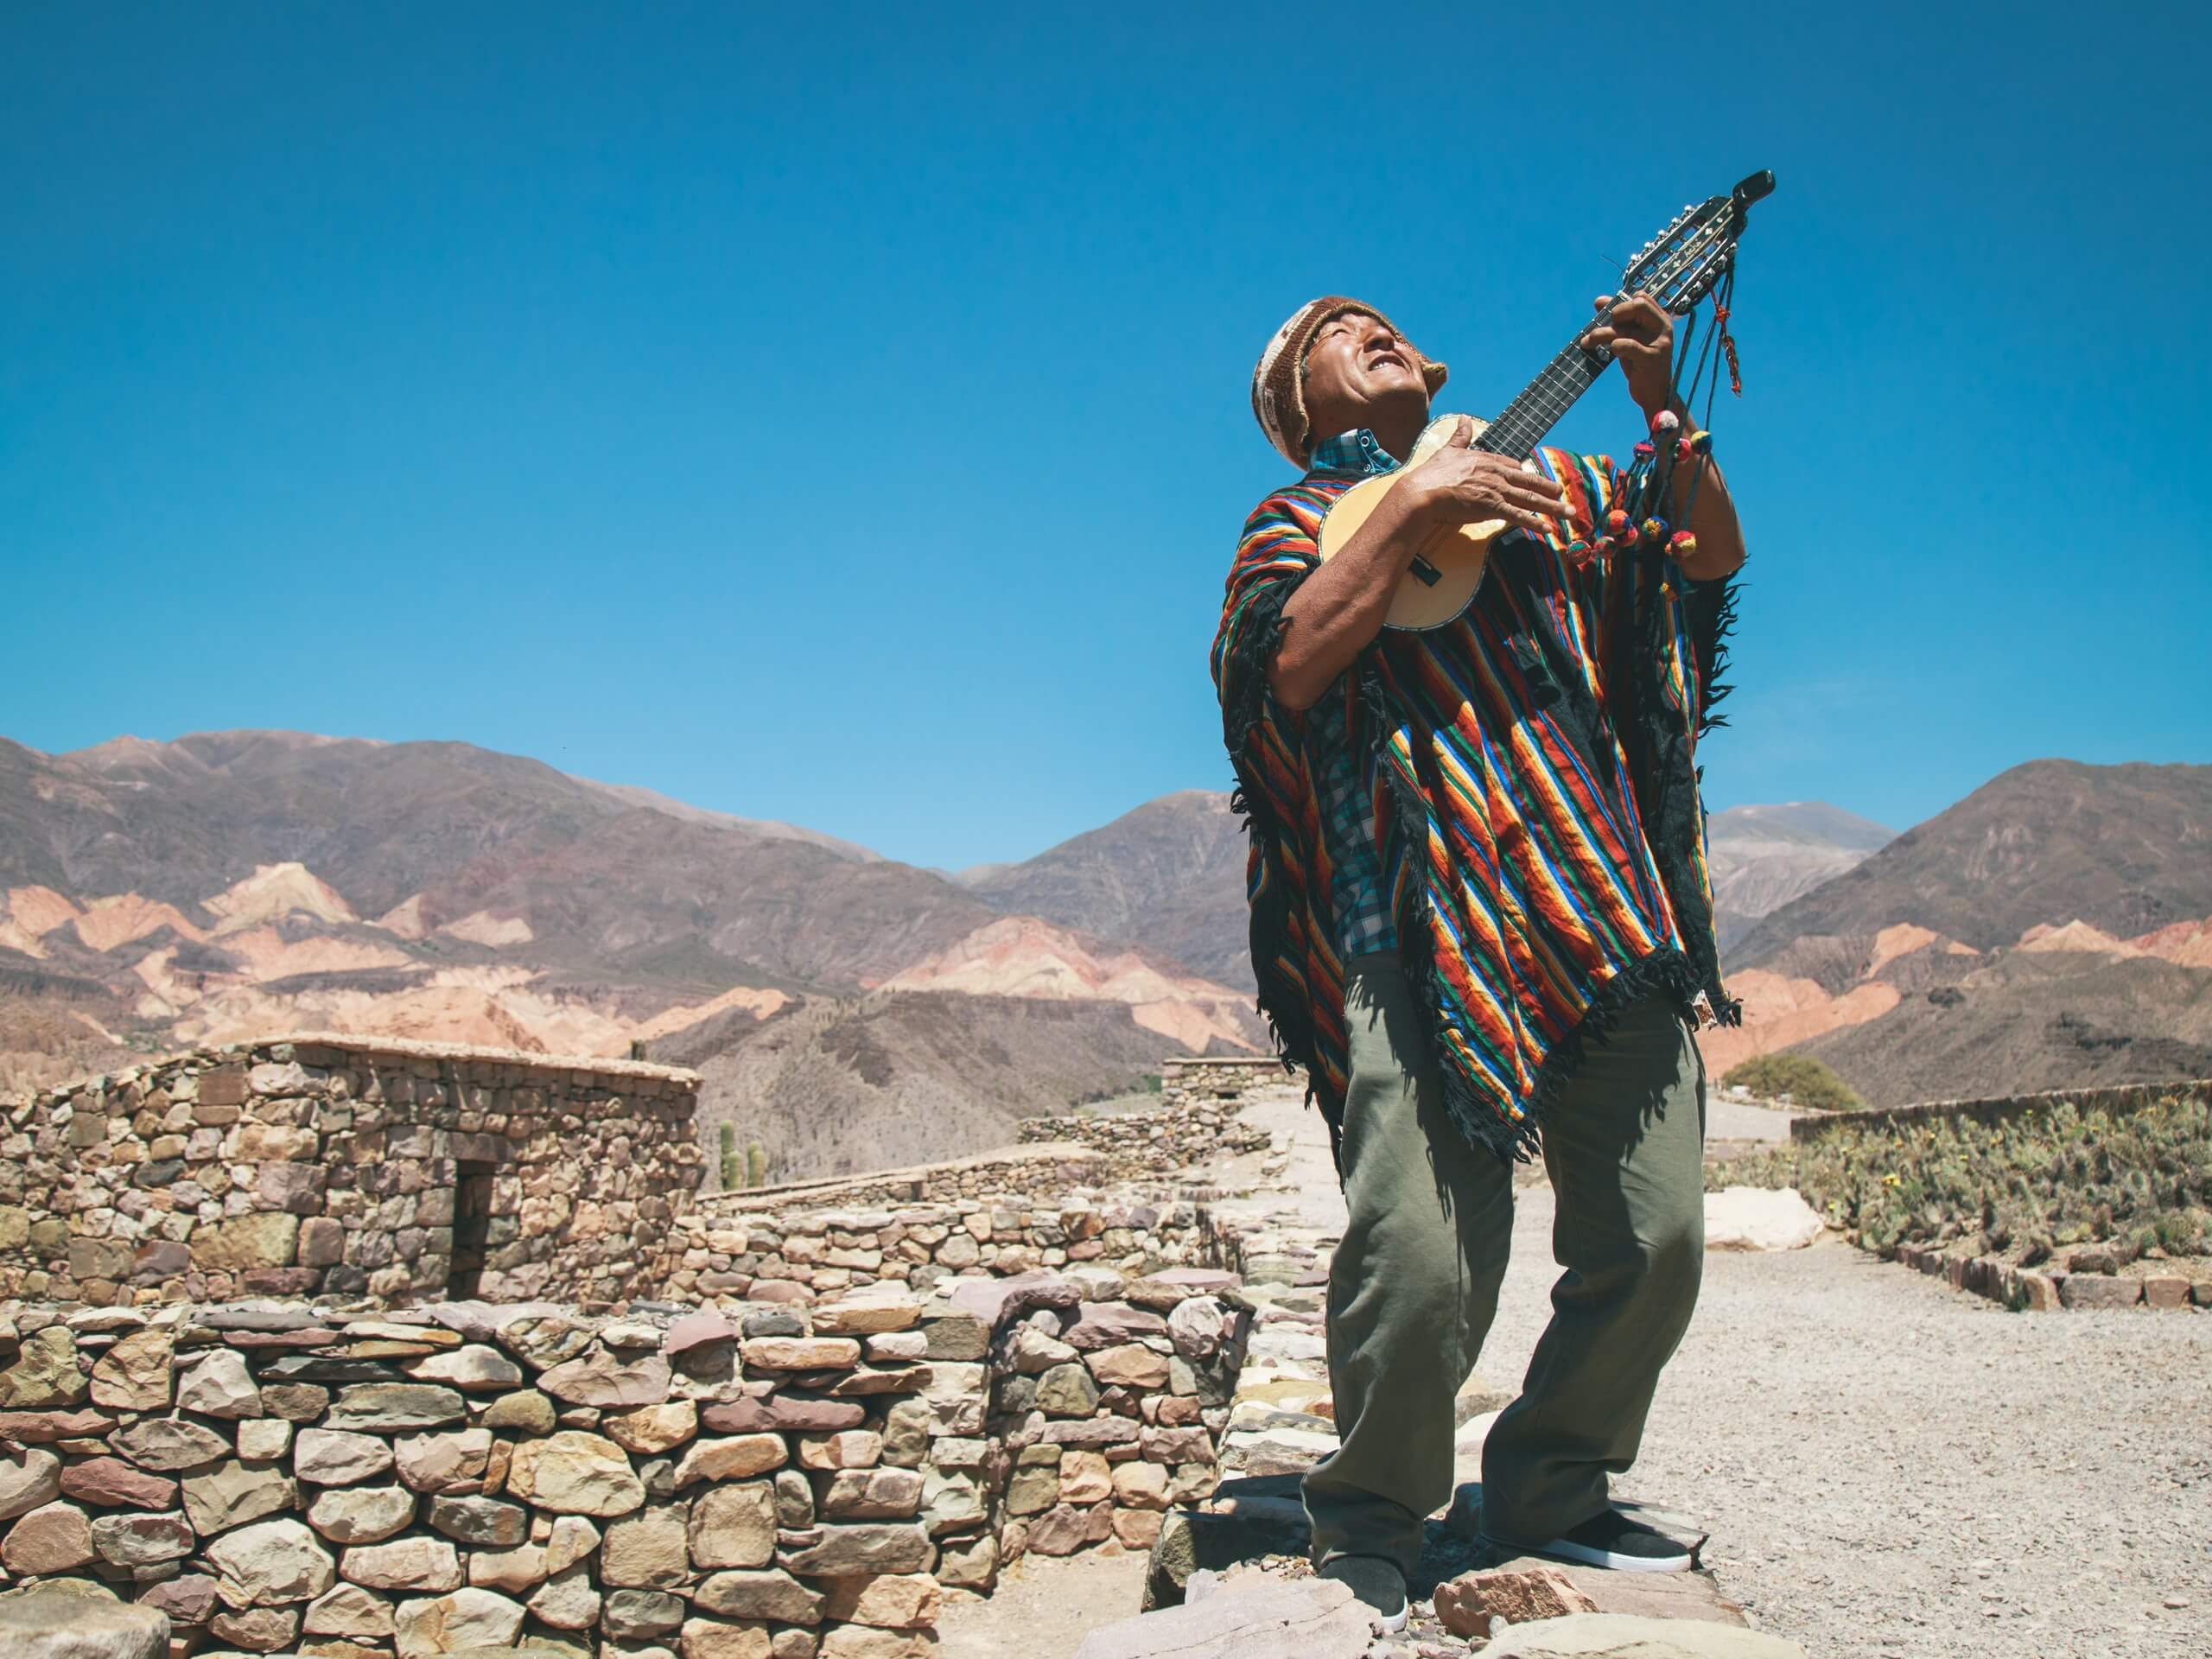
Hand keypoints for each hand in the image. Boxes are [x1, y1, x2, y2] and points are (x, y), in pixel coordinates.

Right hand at [1404, 416, 1567, 537]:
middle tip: (1564, 494)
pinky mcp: (1492, 507)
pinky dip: (1534, 523)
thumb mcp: (1449, 450)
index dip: (1525, 475)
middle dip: (1549, 489)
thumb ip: (1460, 435)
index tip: (1534, 479)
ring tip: (1569, 513)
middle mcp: (1497, 474)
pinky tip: (1548, 529)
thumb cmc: (1432, 474)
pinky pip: (1518, 516)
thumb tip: (1463, 418)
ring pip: (1530, 499)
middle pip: (1529, 481)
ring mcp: (1496, 491)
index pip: (1514, 466)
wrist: (1423, 492)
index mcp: (1488, 460)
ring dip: (1552, 507)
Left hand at [1585, 292, 1676, 419]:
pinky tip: (1611, 351)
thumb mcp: (1630, 339)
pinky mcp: (1651, 358)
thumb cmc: (1640, 365)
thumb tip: (1599, 301)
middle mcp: (1662, 327)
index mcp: (1660, 319)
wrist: (1654, 394)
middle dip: (1615, 312)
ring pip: (1625, 328)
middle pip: (1637, 306)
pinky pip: (1628, 345)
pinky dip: (1616, 346)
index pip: (1641, 297)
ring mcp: (1659, 343)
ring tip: (1587, 341)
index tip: (1605, 311)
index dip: (1620, 301)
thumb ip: (1619, 321)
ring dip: (1600, 334)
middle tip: (1602, 324)